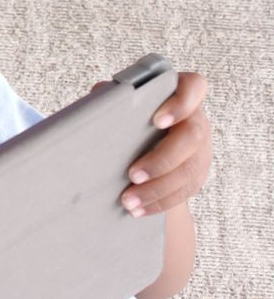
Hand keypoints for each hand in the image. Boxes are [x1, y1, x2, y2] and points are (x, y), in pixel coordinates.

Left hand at [92, 71, 211, 216]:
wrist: (142, 145)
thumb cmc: (129, 118)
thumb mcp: (122, 104)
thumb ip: (113, 96)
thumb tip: (98, 98)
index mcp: (181, 95)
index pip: (193, 88)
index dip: (180, 103)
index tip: (157, 120)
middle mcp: (196, 120)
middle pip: (191, 138)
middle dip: (162, 160)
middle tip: (132, 175)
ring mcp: (200, 149)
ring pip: (188, 171)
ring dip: (157, 189)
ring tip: (128, 201)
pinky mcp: (196, 174)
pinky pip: (184, 191)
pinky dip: (160, 203)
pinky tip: (138, 210)